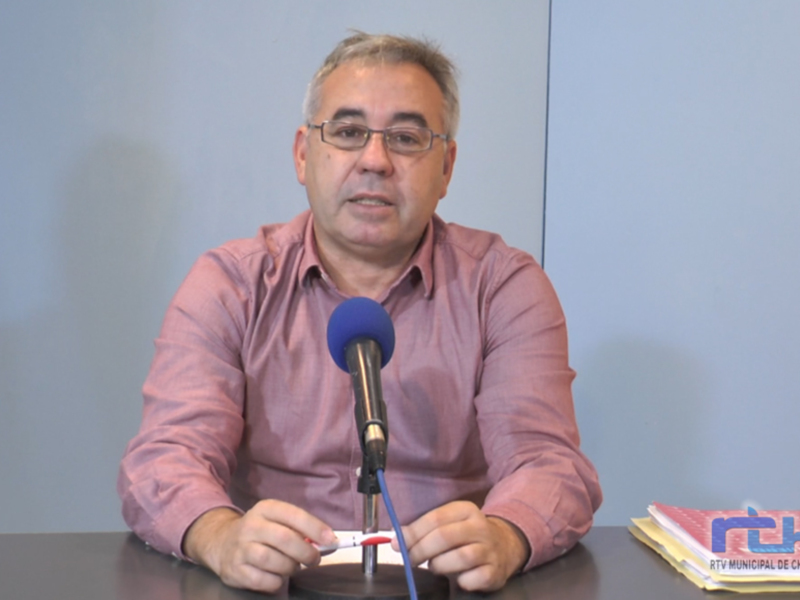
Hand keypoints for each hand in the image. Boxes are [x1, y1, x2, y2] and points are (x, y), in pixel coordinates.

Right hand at [183, 500, 335, 592]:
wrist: (221, 542)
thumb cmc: (260, 532)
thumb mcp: (277, 520)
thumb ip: (299, 528)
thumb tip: (327, 542)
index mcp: (266, 508)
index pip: (294, 515)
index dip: (315, 528)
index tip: (330, 539)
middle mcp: (251, 526)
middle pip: (285, 539)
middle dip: (306, 552)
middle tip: (314, 559)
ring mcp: (241, 548)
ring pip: (274, 561)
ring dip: (291, 567)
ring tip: (293, 566)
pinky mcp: (235, 570)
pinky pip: (263, 580)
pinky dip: (276, 581)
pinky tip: (277, 576)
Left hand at [392, 501, 529, 591]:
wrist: (504, 546)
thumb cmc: (466, 536)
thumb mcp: (447, 525)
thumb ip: (422, 530)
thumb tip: (396, 540)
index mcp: (466, 510)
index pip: (435, 518)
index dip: (413, 533)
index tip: (398, 544)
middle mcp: (480, 527)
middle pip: (444, 537)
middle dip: (421, 550)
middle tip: (411, 559)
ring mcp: (490, 550)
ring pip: (460, 557)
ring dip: (440, 565)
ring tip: (435, 566)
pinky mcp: (495, 572)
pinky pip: (472, 579)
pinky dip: (460, 581)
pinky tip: (458, 577)